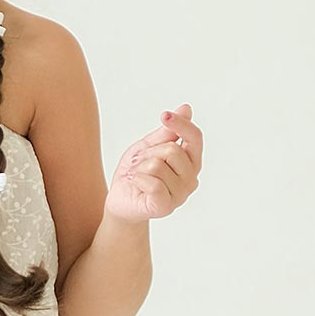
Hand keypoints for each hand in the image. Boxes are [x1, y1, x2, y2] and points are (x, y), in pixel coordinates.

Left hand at [104, 104, 202, 223]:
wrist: (119, 199)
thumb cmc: (137, 171)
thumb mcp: (149, 145)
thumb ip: (168, 131)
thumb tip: (187, 108)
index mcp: (190, 161)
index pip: (195, 138)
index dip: (181, 124)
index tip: (164, 115)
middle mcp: (191, 178)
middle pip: (172, 150)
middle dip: (149, 152)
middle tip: (138, 161)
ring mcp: (180, 194)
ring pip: (158, 166)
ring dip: (140, 167)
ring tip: (136, 174)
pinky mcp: (165, 206)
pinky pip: (153, 184)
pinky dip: (137, 178)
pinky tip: (135, 182)